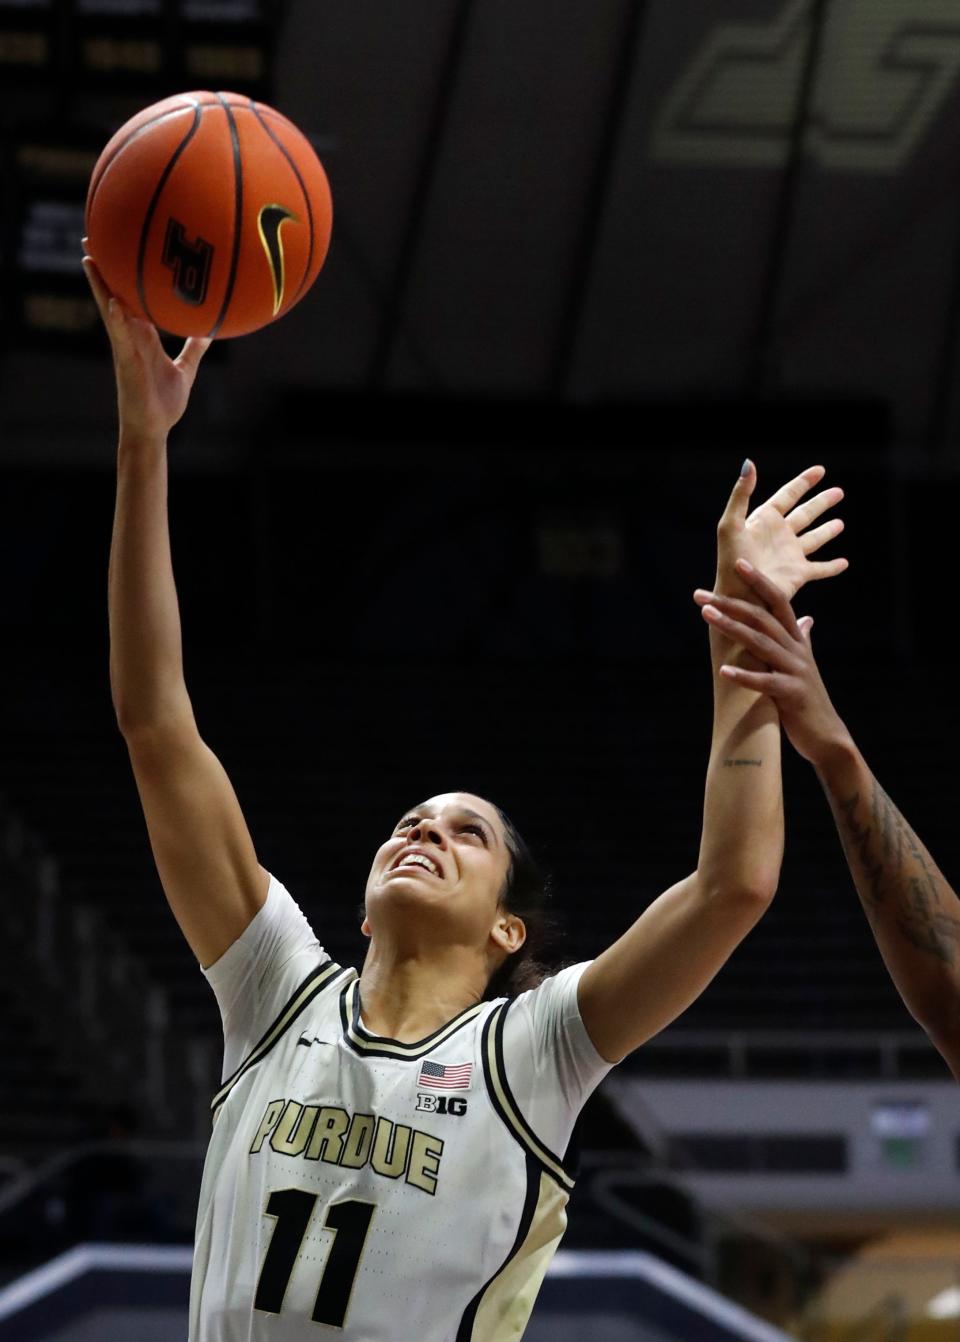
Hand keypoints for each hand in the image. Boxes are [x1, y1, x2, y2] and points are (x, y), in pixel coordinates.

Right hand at [82, 244, 210, 442]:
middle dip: (104, 267)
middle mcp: (131, 336)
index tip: (120, 246)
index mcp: (144, 334)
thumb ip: (195, 348)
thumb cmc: (165, 402)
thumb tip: (211, 331)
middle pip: (114, 294)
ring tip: (89, 257)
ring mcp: (125, 347)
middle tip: (94, 235)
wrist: (154, 428)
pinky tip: (112, 302)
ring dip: (99, 285)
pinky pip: (120, 338)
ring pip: (109, 310)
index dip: (125, 273)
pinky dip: (116, 320)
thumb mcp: (186, 369)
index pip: (132, 296)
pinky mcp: (126, 363)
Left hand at [694, 561, 853, 765]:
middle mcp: (797, 649)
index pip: (778, 601)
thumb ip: (803, 638)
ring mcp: (795, 671)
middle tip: (700, 594)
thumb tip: (806, 619)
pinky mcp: (791, 695)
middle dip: (731, 603)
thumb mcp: (805, 663)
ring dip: (732, 628)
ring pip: (761, 643)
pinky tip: (723, 671)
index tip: (738, 563)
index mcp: (797, 639)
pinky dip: (744, 676)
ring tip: (706, 616)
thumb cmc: (807, 698)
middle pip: (762, 618)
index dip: (759, 581)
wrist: (826, 735)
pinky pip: (765, 683)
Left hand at [715, 460, 847, 600]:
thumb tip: (749, 463)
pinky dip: (832, 567)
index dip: (804, 482)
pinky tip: (844, 563)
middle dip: (822, 503)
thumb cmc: (730, 560)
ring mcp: (790, 555)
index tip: (820, 470)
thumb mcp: (730, 523)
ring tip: (840, 524)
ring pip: (814, 539)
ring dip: (827, 531)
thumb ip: (741, 494)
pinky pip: (820, 569)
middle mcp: (779, 536)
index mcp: (764, 521)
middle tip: (839, 492)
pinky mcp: (798, 574)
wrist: (737, 594)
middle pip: (805, 514)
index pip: (788, 495)